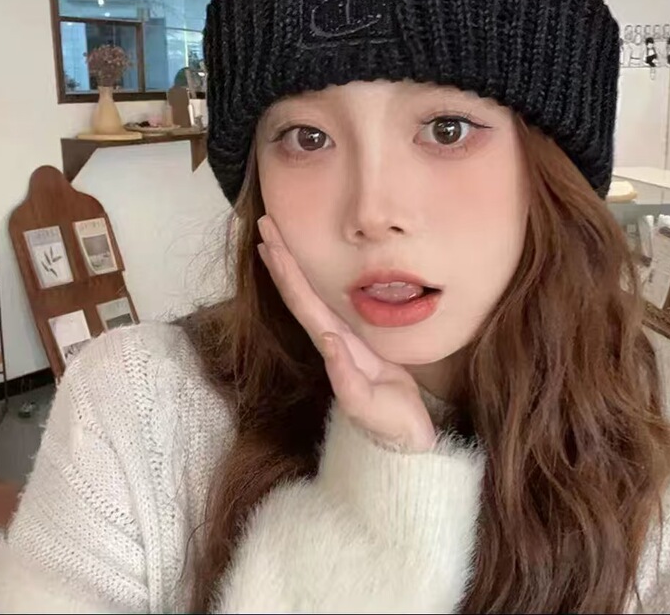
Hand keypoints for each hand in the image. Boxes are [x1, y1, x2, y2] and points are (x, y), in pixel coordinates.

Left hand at [257, 215, 435, 452]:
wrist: (405, 446)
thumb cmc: (390, 427)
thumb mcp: (369, 407)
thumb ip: (348, 378)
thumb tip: (330, 341)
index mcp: (334, 349)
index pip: (302, 303)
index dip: (285, 272)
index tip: (267, 242)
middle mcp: (331, 342)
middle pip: (299, 294)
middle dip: (281, 259)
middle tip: (264, 224)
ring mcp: (342, 344)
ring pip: (310, 299)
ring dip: (291, 269)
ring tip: (275, 242)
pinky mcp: (358, 347)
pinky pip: (329, 309)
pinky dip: (313, 289)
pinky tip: (306, 277)